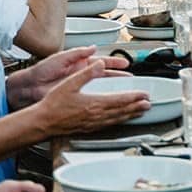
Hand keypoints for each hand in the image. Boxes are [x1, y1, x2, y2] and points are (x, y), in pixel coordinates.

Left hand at [7, 46, 128, 106]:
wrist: (30, 86)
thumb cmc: (42, 71)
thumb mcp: (61, 58)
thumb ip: (78, 53)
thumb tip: (93, 47)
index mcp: (80, 63)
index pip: (102, 62)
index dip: (115, 63)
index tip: (126, 64)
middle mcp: (82, 75)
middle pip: (105, 75)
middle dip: (119, 77)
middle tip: (132, 79)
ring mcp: (80, 87)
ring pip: (102, 88)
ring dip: (113, 89)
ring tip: (126, 92)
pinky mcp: (75, 97)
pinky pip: (93, 98)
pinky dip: (102, 100)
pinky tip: (110, 104)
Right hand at [32, 59, 149, 136]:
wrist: (43, 122)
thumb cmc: (53, 104)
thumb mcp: (70, 83)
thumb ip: (87, 73)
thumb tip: (100, 63)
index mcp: (94, 103)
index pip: (120, 100)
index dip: (134, 97)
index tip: (145, 95)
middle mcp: (97, 115)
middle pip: (122, 111)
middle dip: (137, 107)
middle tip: (148, 105)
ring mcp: (93, 123)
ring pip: (117, 119)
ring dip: (130, 115)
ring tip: (140, 112)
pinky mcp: (89, 128)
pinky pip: (109, 125)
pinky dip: (118, 121)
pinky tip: (120, 120)